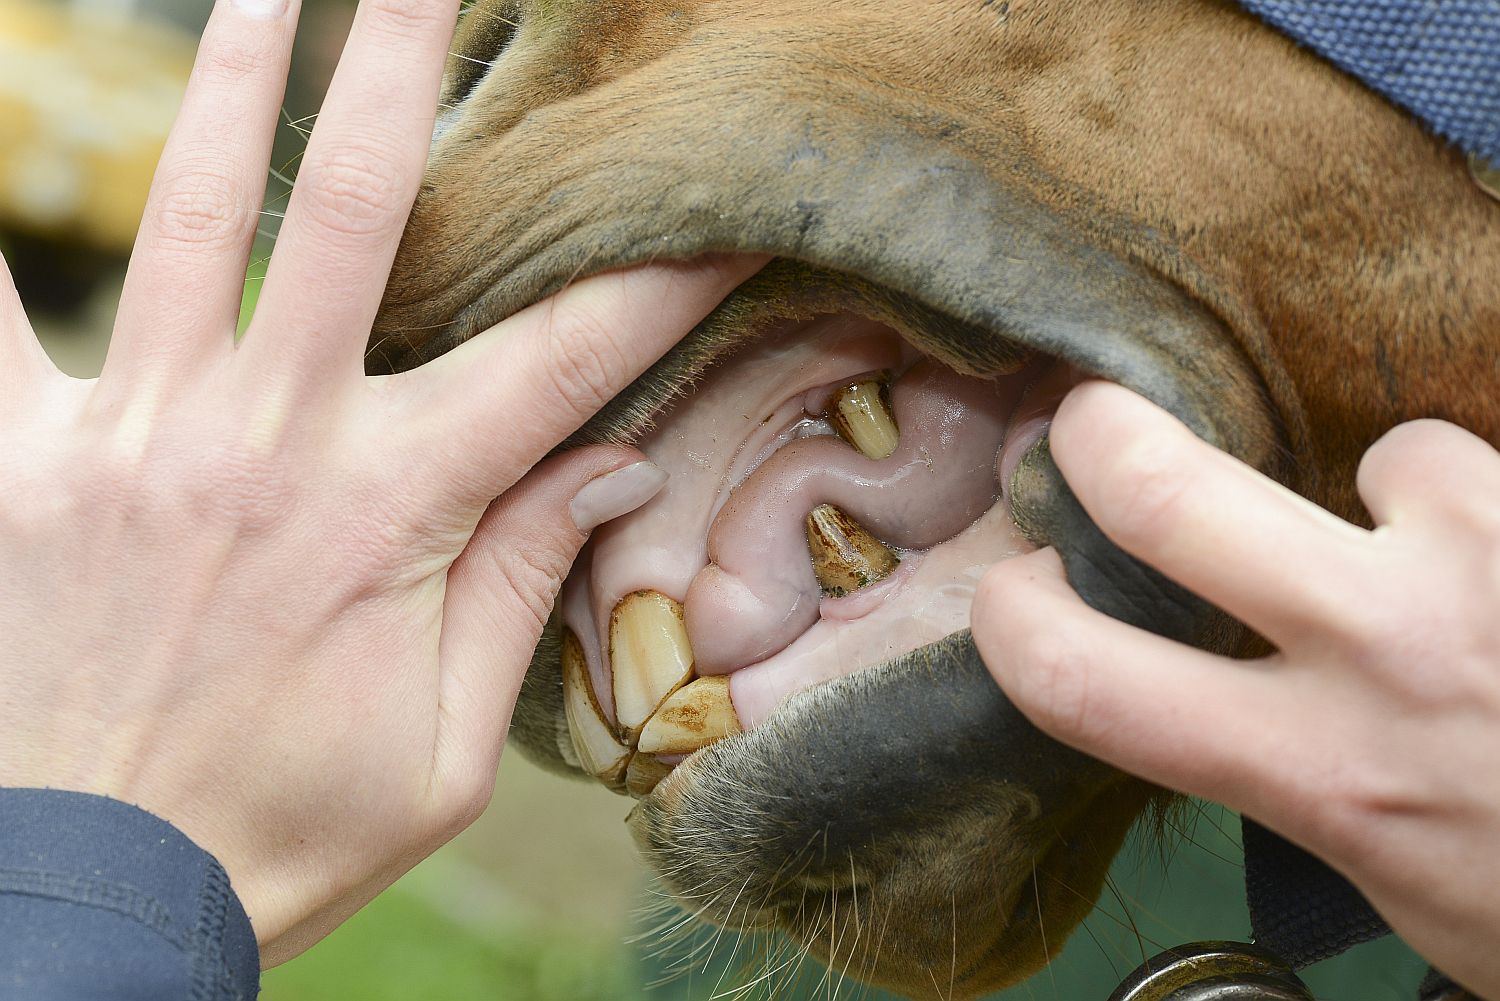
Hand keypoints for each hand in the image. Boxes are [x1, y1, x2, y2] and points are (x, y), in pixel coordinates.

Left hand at [0, 0, 759, 964]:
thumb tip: (617, 467)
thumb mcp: (445, 753)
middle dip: (399, 71)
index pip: (563, 362)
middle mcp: (264, 444)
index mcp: (388, 516)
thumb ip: (521, 588)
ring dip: (232, 79)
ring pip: (188, 215)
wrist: (80, 910)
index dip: (659, 277)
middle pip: (349, 214)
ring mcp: (126, 436)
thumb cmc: (279, 835)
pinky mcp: (11, 461)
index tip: (722, 207)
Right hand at [972, 381, 1499, 996]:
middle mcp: (1386, 655)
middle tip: (1090, 425)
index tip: (1016, 593)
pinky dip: (1491, 509)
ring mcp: (1484, 568)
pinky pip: (1497, 469)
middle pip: (1166, 493)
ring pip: (1382, 454)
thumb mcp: (1387, 872)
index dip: (1013, 619)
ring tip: (1453, 563)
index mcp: (1318, 772)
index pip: (1084, 679)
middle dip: (1099, 435)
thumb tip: (1213, 674)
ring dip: (1399, 500)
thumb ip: (1288, 769)